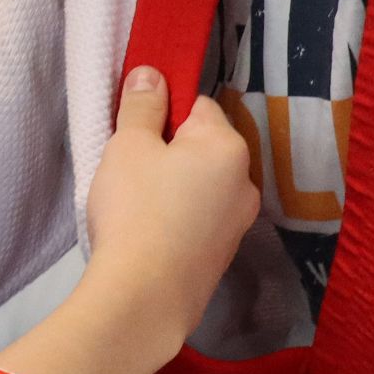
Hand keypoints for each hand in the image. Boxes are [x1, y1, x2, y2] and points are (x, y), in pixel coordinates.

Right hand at [82, 69, 255, 344]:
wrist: (144, 299)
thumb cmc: (136, 212)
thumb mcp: (128, 147)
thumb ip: (142, 106)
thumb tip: (152, 74)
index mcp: (228, 147)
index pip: (197, 104)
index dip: (161, 111)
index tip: (132, 130)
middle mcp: (246, 182)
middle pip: (201, 147)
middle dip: (167, 151)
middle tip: (127, 168)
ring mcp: (238, 223)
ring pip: (200, 185)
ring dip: (172, 187)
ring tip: (133, 206)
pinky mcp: (222, 255)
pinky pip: (199, 219)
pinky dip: (176, 219)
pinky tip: (147, 234)